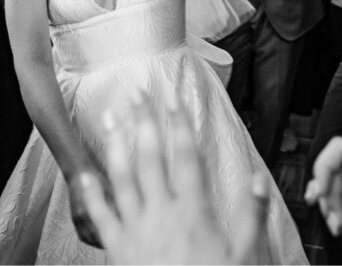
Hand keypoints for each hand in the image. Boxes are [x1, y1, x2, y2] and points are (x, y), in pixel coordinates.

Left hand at [76, 97, 269, 263]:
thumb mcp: (247, 255)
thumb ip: (253, 215)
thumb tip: (256, 179)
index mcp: (194, 212)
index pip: (185, 157)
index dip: (179, 124)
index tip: (173, 99)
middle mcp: (162, 214)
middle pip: (151, 157)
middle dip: (144, 121)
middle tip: (137, 92)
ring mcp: (136, 230)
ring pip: (122, 178)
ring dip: (116, 144)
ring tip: (110, 116)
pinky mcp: (118, 249)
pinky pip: (101, 217)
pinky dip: (91, 194)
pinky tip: (84, 173)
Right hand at [304, 116, 341, 264]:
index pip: (339, 147)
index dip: (326, 170)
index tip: (327, 191)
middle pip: (332, 164)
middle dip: (328, 191)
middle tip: (336, 211)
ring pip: (329, 179)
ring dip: (328, 203)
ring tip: (338, 221)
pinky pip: (332, 193)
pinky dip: (329, 209)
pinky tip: (335, 222)